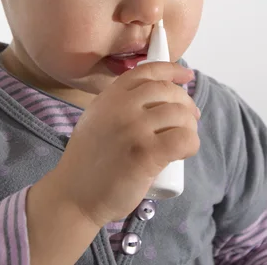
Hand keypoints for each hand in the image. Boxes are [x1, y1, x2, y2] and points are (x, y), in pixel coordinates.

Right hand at [48, 62, 199, 226]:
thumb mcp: (98, 120)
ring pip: (181, 115)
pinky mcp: (146, 153)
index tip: (186, 76)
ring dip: (190, 127)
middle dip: (187, 105)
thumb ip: (121, 104)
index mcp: (110, 96)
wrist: (74, 197)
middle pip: (170, 92)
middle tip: (190, 120)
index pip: (148, 71)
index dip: (173, 70)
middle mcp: (121, 107)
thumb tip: (161, 96)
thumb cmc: (91, 163)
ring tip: (183, 140)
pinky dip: (191, 145)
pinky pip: (184, 139)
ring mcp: (134, 129)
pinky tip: (184, 153)